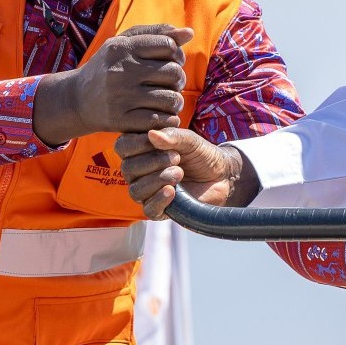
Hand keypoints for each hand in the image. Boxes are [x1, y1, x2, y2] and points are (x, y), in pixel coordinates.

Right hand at [33, 24, 192, 144]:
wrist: (77, 99)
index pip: (168, 45)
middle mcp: (121, 71)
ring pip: (170, 98)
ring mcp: (120, 97)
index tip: (170, 62)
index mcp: (122, 48)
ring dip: (176, 101)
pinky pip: (158, 120)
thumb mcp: (125, 43)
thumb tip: (189, 32)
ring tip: (169, 100)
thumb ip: (156, 34)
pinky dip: (167, 119)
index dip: (176, 54)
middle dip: (179, 78)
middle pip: (173, 72)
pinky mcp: (120, 120)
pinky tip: (162, 115)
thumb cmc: (108, 67)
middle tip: (172, 84)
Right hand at [118, 127, 254, 218]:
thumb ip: (172, 136)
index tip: (160, 140)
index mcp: (141, 151)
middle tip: (176, 158)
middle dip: (152, 161)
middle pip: (128, 169)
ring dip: (157, 179)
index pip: (123, 146)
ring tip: (179, 172)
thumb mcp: (189, 140)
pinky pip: (148, 209)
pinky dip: (159, 200)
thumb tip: (152, 134)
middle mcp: (139, 172)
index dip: (138, 142)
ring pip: (136, 190)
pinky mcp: (160, 210)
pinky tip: (173, 191)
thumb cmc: (201, 155)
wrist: (221, 176)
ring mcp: (148, 192)